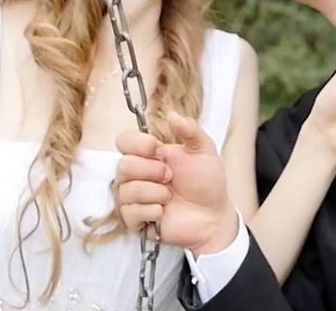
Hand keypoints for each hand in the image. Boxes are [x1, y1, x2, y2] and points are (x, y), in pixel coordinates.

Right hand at [114, 112, 237, 254]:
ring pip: (126, 190)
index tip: (160, 151)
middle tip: (170, 176)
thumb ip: (190, 130)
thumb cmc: (206, 183)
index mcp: (148, 154)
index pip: (124, 140)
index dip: (139, 144)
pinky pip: (130, 212)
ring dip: (154, 192)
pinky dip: (152, 211)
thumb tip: (171, 115)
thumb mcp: (203, 150)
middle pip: (122, 166)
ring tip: (169, 196)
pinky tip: (164, 212)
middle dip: (151, 171)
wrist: (213, 215)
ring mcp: (133, 197)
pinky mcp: (134, 219)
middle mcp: (136, 174)